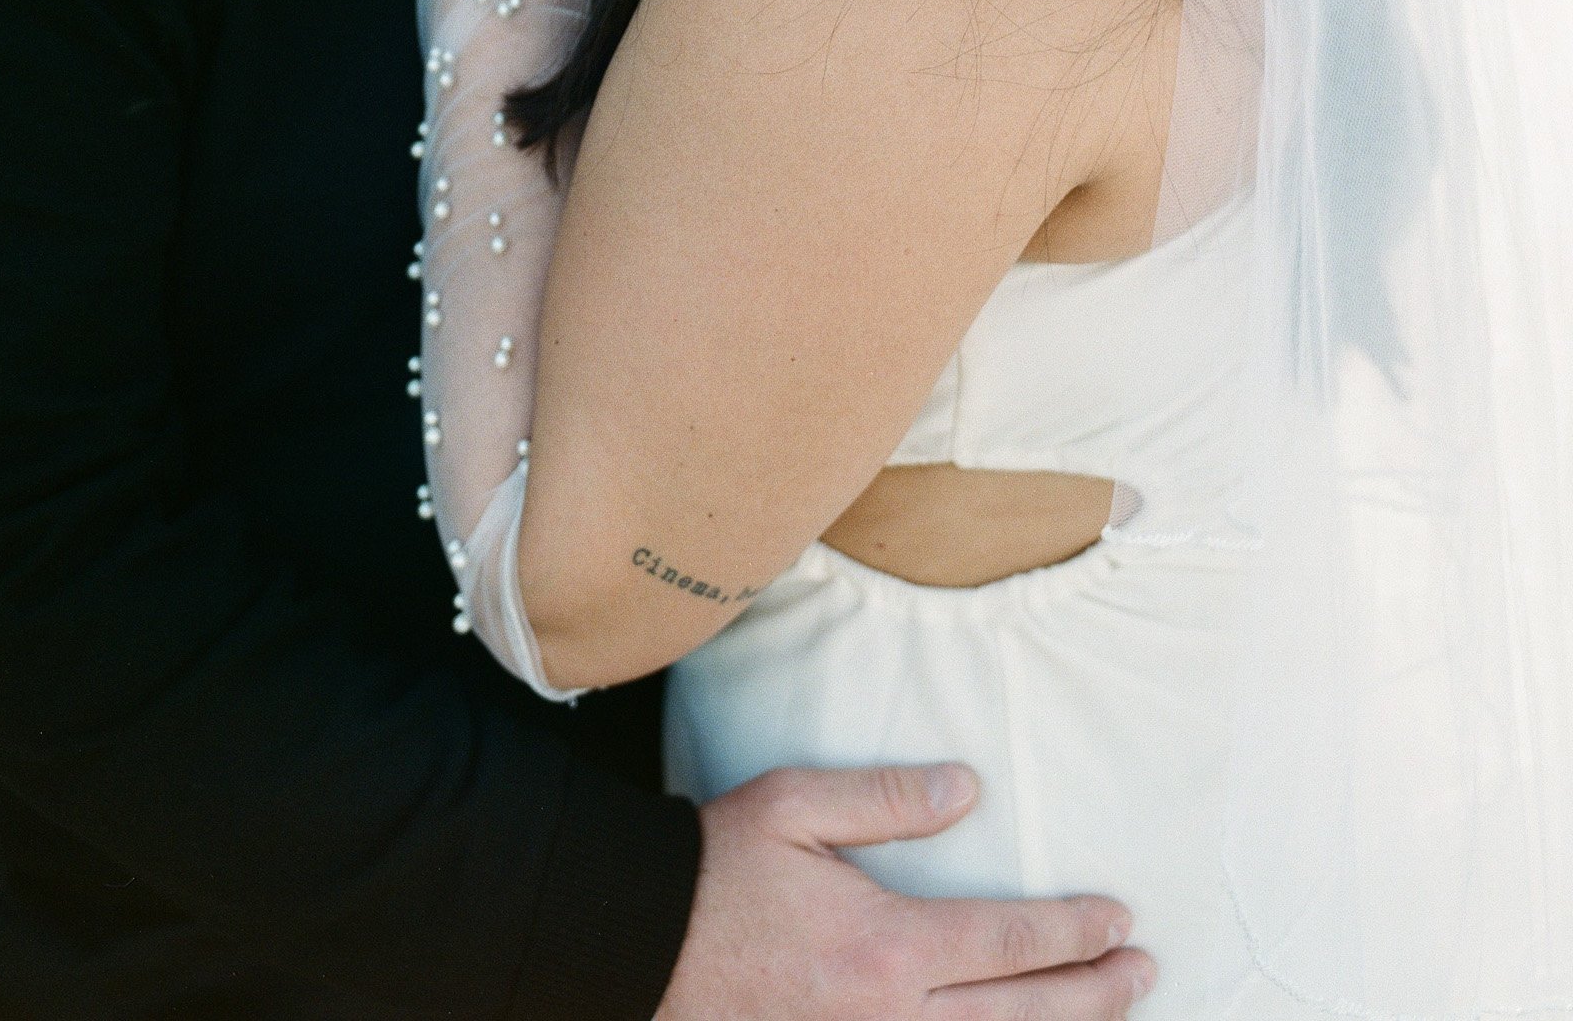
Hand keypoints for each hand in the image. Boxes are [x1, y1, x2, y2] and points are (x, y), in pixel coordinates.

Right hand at [658, 765, 1153, 1020]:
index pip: (1009, 944)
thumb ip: (885, 798)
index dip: (1075, 935)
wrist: (640, 947)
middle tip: (1144, 971)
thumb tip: (968, 787)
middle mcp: (891, 1018)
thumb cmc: (715, 868)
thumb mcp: (793, 805)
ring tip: (1108, 1015)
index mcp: (886, 946)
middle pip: (1020, 1016)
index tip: (1120, 919)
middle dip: (1093, 995)